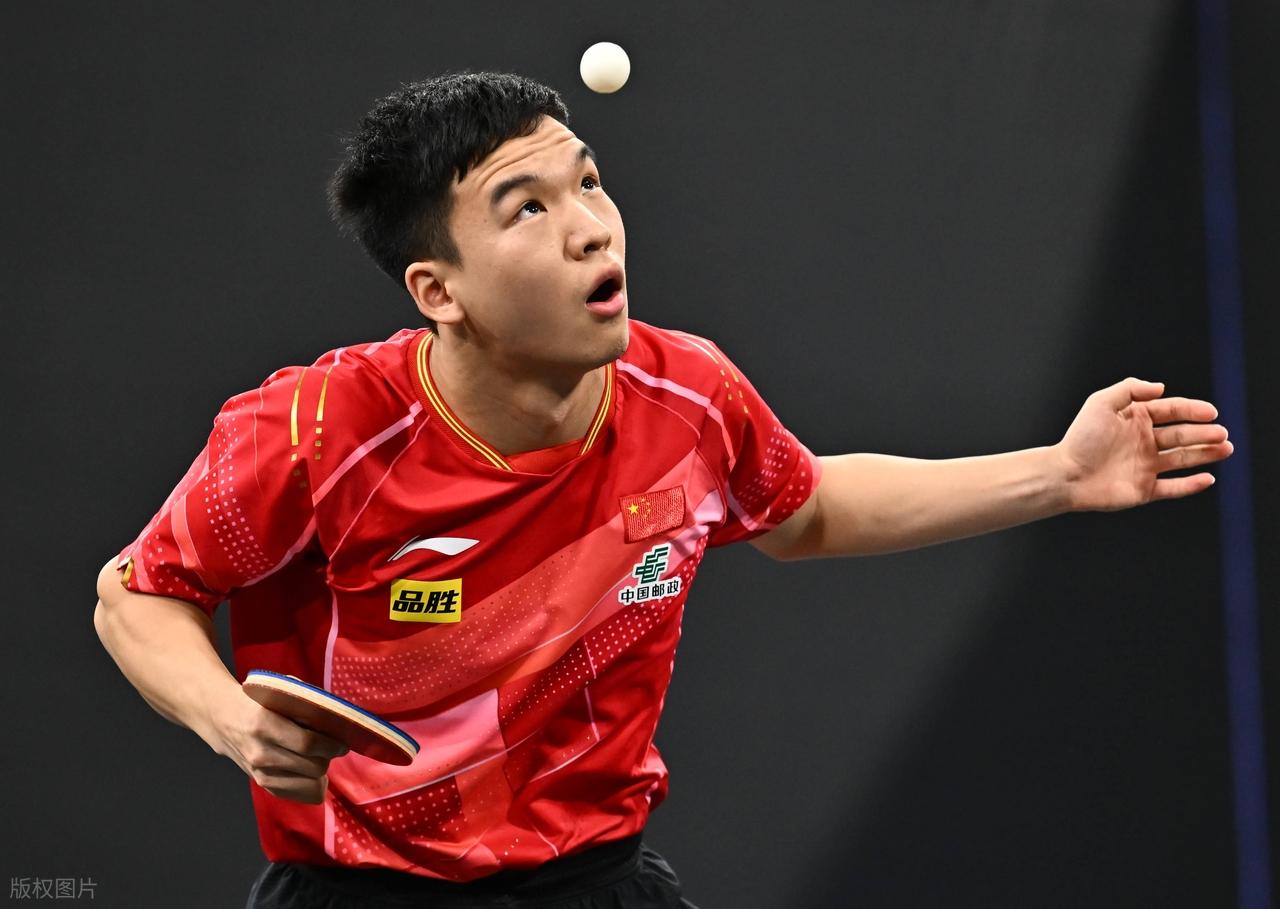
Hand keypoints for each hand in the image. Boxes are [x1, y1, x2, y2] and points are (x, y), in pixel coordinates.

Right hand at [201, 685, 348, 803]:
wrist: (223, 718)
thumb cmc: (259, 702)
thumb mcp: (280, 694)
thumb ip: (307, 705)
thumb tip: (339, 721)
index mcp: (264, 724)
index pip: (307, 743)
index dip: (331, 745)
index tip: (344, 743)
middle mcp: (260, 753)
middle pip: (312, 766)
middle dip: (328, 758)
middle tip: (332, 747)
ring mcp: (259, 773)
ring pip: (308, 784)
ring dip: (321, 772)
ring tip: (320, 758)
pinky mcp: (261, 784)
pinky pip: (298, 794)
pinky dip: (311, 785)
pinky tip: (312, 773)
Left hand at [1055, 377, 1231, 511]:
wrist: (1065, 474)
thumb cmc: (1080, 438)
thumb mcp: (1101, 403)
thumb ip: (1130, 389)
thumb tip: (1161, 387)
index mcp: (1135, 420)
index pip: (1171, 411)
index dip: (1192, 410)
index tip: (1211, 413)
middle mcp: (1143, 442)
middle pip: (1181, 435)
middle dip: (1204, 433)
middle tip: (1222, 434)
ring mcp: (1145, 466)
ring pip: (1182, 459)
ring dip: (1205, 454)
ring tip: (1225, 449)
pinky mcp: (1144, 490)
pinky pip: (1173, 488)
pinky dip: (1191, 485)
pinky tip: (1208, 478)